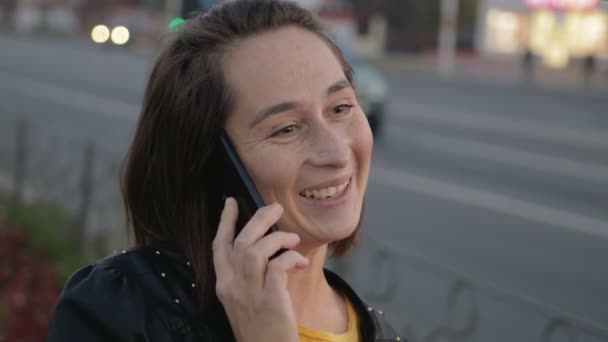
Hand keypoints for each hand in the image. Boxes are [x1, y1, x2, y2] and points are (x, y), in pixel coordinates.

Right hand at [212, 198, 308, 341]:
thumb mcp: (245, 300)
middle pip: (240, 242)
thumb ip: (249, 276)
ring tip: (293, 239)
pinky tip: (300, 262)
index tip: (231, 201)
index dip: (225, 222)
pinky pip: (277, 267)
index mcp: (224, 285)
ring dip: (277, 238)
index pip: (219, 247)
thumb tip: (266, 246)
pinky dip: (290, 258)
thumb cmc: (261, 328)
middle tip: (276, 208)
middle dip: (258, 220)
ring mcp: (249, 295)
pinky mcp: (270, 302)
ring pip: (256, 251)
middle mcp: (232, 287)